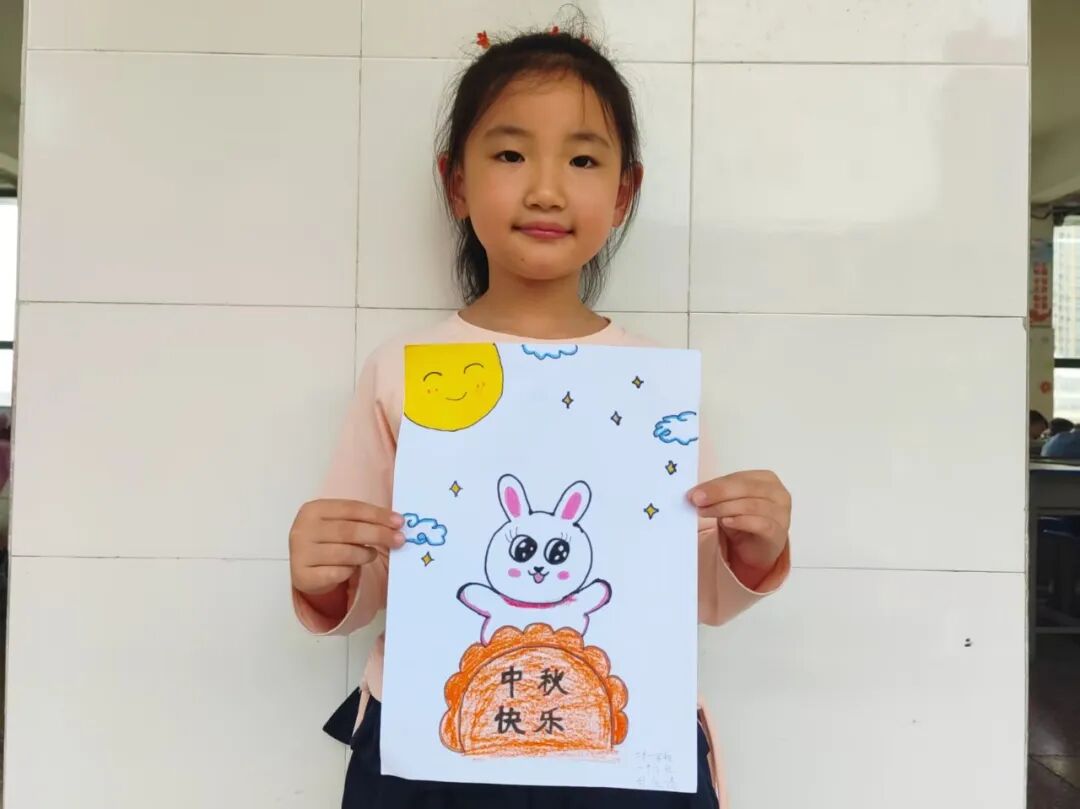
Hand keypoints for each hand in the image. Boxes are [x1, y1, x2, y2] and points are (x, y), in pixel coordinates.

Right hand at [289, 499, 404, 595]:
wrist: (305, 567)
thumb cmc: (328, 541)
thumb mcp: (339, 523)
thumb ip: (361, 521)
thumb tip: (395, 523)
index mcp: (314, 509)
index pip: (351, 508)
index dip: (377, 514)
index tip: (399, 522)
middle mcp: (303, 529)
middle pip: (349, 530)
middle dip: (379, 534)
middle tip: (399, 540)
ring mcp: (301, 553)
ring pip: (345, 553)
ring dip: (366, 554)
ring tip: (371, 554)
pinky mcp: (303, 576)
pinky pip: (337, 573)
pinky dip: (350, 571)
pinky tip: (352, 568)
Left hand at [689, 471, 790, 586]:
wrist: (759, 548)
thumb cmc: (745, 520)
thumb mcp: (729, 503)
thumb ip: (717, 495)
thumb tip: (695, 494)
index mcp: (766, 479)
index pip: (738, 478)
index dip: (715, 484)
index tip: (694, 492)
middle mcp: (778, 493)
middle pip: (746, 489)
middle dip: (718, 493)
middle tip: (697, 500)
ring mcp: (781, 513)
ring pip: (751, 505)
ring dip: (724, 508)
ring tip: (705, 512)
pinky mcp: (779, 532)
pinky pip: (760, 524)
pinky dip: (741, 521)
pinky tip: (726, 522)